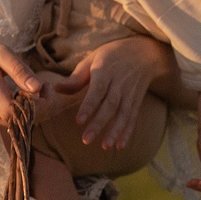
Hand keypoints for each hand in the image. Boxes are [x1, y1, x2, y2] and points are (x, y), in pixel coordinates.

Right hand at [0, 41, 40, 125]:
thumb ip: (19, 70)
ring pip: (21, 123)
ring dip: (36, 109)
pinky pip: (14, 121)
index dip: (36, 106)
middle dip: (43, 107)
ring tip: (38, 88)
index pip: (14, 112)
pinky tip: (27, 95)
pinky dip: (26, 112)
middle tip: (46, 86)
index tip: (45, 87)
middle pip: (23, 121)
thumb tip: (38, 87)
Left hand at [68, 36, 174, 153]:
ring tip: (105, 146)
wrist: (144, 52)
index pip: (98, 90)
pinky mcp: (137, 101)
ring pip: (123, 114)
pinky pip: (133, 118)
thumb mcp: (93, 59)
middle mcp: (120, 83)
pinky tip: (120, 146)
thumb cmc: (112, 56)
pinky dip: (128, 132)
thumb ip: (76, 77)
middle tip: (86, 140)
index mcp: (106, 70)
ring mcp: (130, 93)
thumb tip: (56, 89)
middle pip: (110, 105)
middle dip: (99, 123)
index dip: (89, 105)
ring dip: (115, 131)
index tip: (79, 120)